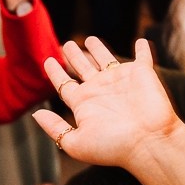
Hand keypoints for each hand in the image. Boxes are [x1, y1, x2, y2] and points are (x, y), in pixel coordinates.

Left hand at [33, 37, 180, 169]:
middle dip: (73, 56)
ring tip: (88, 39)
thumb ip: (55, 128)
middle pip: (82, 68)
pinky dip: (142, 49)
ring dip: (98, 48)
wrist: (149, 141)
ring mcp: (121, 81)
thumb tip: (36, 114)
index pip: (64, 85)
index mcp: (84, 104)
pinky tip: (140, 42)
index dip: (55, 73)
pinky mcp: (142, 73)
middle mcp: (101, 90)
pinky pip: (142, 57)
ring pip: (106, 59)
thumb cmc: (113, 146)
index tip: (47, 60)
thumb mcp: (76, 143)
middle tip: (66, 45)